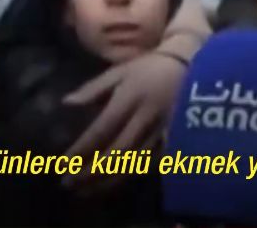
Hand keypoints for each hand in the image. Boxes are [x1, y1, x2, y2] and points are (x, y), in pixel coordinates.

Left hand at [60, 51, 185, 191]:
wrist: (193, 66)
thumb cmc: (150, 68)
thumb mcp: (120, 72)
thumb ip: (93, 89)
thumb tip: (66, 103)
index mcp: (129, 100)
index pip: (101, 131)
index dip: (82, 150)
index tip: (63, 164)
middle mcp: (145, 119)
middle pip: (116, 154)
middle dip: (91, 172)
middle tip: (70, 184)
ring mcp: (162, 133)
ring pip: (134, 164)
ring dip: (108, 180)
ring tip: (86, 190)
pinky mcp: (174, 141)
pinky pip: (149, 164)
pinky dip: (129, 176)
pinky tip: (113, 184)